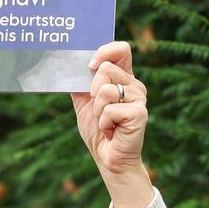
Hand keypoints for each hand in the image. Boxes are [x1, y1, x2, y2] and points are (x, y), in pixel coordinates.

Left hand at [71, 42, 154, 207]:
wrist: (107, 157)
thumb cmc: (98, 130)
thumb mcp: (83, 102)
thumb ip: (80, 82)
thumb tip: (68, 63)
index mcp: (123, 78)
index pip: (122, 50)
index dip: (105, 51)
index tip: (90, 65)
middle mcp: (134, 85)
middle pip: (107, 69)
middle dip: (93, 91)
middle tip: (99, 110)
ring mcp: (139, 99)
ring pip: (106, 90)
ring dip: (98, 110)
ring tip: (106, 122)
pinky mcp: (139, 113)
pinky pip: (110, 109)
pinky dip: (104, 123)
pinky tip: (112, 130)